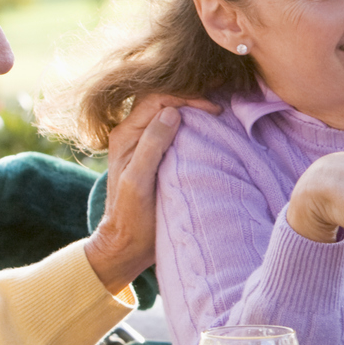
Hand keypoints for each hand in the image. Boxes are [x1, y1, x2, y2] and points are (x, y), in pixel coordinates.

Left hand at [85, 94, 219, 294]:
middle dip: (189, 100)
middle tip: (218, 110)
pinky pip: (170, 132)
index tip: (213, 110)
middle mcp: (131, 135)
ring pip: (166, 116)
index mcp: (125, 135)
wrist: (126, 245)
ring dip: (190, 113)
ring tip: (215, 118)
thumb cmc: (132, 216)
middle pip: (161, 102)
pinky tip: (205, 134)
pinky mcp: (152, 157)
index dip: (186, 99)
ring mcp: (141, 146)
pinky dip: (189, 128)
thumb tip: (172, 113)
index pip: (157, 100)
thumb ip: (151, 145)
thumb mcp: (139, 180)